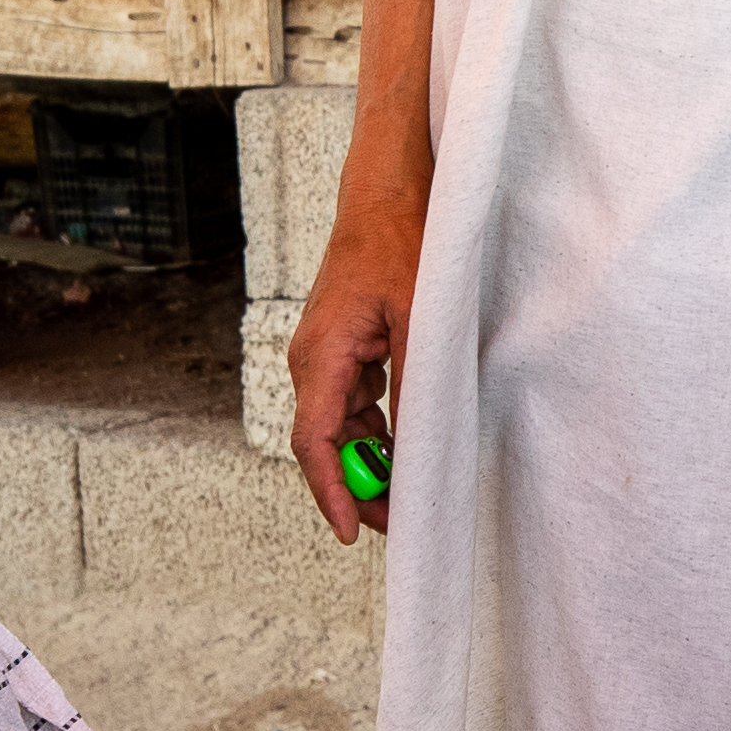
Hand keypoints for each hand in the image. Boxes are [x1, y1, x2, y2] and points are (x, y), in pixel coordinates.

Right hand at [289, 193, 417, 544]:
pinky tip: (403, 444)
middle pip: (325, 445)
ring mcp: (323, 359)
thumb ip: (414, 385)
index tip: (352, 531)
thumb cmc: (398, 246)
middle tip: (397, 519)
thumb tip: (416, 446)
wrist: (383, 200)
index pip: (314, 442)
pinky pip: (351, 407)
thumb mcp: (419, 320)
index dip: (332, 492)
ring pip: (340, 429)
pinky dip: (375, 431)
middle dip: (357, 486)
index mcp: (321, 357)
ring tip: (406, 490)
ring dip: (368, 460)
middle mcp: (311, 363)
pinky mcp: (340, 353)